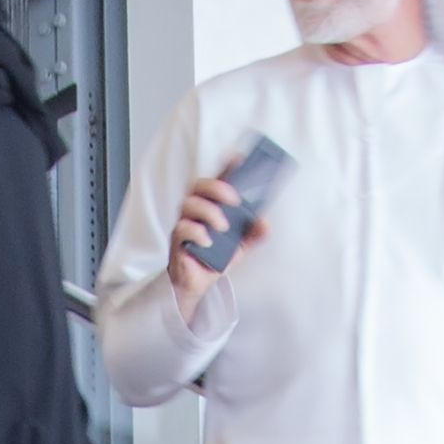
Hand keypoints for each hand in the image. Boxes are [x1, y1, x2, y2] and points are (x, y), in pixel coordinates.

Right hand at [166, 169, 252, 298]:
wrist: (197, 284)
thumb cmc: (214, 258)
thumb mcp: (240, 245)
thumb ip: (253, 234)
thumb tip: (265, 223)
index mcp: (210, 206)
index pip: (217, 180)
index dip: (226, 167)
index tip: (239, 159)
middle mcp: (196, 210)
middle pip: (198, 185)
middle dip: (217, 188)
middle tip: (234, 200)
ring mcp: (185, 223)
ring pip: (188, 204)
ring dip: (209, 211)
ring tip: (223, 227)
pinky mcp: (177, 241)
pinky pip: (182, 229)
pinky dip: (196, 232)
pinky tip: (208, 241)